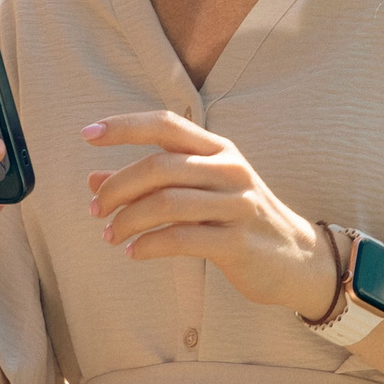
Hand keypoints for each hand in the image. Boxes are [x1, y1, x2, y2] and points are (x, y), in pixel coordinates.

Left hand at [85, 111, 330, 317]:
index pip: (165, 124)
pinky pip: (182, 238)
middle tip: (94, 210)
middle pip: (159, 165)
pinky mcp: (238, 242)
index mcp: (218, 149)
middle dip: (117, 187)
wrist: (297, 260)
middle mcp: (229, 169)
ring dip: (127, 220)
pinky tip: (134, 252)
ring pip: (167, 202)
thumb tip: (93, 180)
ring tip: (110, 236)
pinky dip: (149, 245)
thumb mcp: (199, 192)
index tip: (86, 133)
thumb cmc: (238, 220)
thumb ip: (150, 183)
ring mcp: (237, 205)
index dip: (124, 126)